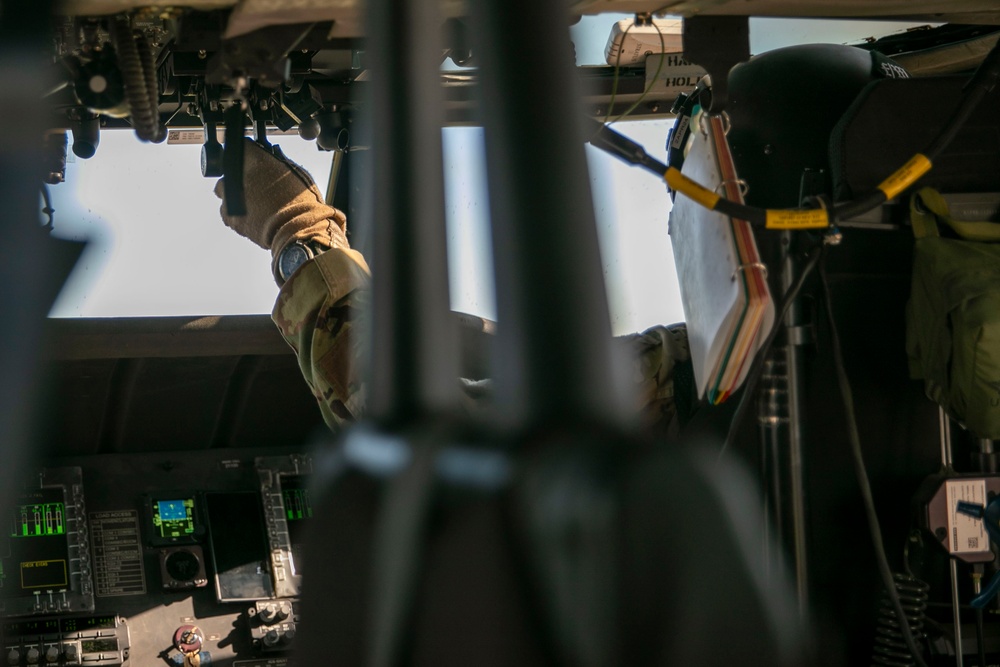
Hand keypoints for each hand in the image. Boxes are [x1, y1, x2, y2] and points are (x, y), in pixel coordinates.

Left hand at [214, 138, 348, 257]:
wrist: (295, 231)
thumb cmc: (301, 203)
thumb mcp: (297, 174)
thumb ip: (281, 161)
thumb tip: (275, 155)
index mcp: (256, 161)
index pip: (244, 145)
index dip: (250, 151)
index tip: (254, 156)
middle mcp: (238, 175)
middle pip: (229, 167)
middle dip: (239, 173)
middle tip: (255, 182)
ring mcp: (231, 196)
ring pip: (223, 189)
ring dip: (233, 192)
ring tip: (251, 201)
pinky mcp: (229, 216)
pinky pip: (226, 209)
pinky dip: (235, 211)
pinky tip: (250, 214)